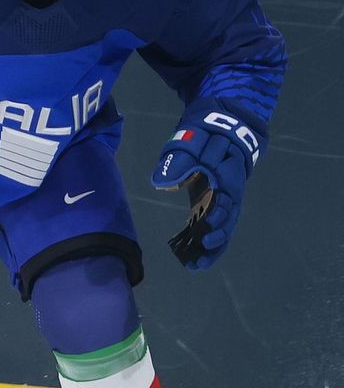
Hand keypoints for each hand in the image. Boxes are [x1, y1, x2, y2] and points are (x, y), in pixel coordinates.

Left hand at [151, 100, 263, 269]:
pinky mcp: (211, 199)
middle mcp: (229, 190)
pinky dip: (204, 238)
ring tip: (196, 265)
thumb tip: (160, 181)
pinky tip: (191, 255)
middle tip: (200, 255)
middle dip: (216, 239)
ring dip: (211, 245)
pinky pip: (211, 222)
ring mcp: (221, 196)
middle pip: (227, 219)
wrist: (220, 122)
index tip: (206, 230)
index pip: (228, 202)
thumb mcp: (191, 140)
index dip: (219, 218)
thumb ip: (179, 161)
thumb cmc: (206, 130)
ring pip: (221, 225)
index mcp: (228, 177)